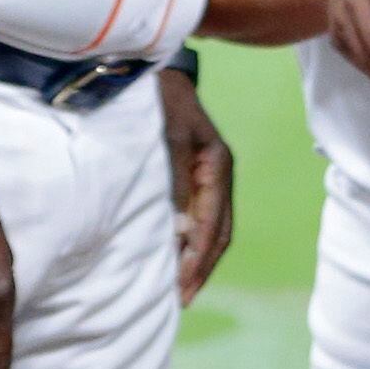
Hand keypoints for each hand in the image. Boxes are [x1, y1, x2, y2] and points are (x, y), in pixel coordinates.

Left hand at [157, 67, 234, 306]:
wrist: (150, 70)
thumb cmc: (160, 99)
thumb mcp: (169, 134)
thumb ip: (175, 178)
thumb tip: (180, 226)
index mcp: (218, 167)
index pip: (214, 224)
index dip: (199, 257)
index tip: (183, 285)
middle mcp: (217, 176)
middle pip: (219, 233)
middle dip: (201, 267)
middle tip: (182, 298)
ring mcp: (207, 178)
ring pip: (211, 229)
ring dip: (197, 260)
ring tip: (181, 288)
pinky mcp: (192, 177)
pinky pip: (198, 218)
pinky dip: (189, 243)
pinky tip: (176, 258)